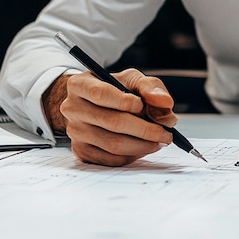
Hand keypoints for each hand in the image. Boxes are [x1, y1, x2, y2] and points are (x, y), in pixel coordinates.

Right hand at [51, 69, 176, 165]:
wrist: (92, 103)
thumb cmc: (115, 88)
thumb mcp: (131, 79)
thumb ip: (150, 87)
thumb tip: (165, 102)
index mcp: (79, 85)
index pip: (101, 94)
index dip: (125, 101)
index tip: (143, 105)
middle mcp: (72, 109)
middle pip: (111, 122)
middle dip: (145, 129)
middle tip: (166, 133)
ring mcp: (75, 133)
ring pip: (113, 144)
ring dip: (143, 145)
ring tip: (159, 140)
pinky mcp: (81, 151)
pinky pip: (111, 159)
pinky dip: (133, 155)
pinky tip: (144, 146)